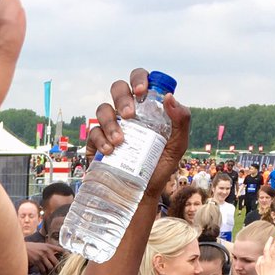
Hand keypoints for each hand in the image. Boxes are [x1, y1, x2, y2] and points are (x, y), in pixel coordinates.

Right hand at [25, 240, 63, 272]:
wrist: (22, 247)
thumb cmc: (32, 247)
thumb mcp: (42, 245)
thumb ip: (49, 249)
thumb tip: (56, 255)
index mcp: (49, 246)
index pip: (61, 250)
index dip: (66, 254)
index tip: (69, 259)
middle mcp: (47, 251)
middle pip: (56, 262)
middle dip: (58, 268)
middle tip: (59, 272)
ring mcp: (42, 256)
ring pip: (50, 267)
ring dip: (50, 271)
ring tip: (51, 274)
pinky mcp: (37, 261)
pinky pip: (43, 269)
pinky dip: (43, 272)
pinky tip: (43, 273)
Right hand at [74, 68, 190, 199]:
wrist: (140, 195)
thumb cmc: (159, 169)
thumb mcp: (177, 147)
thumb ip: (181, 122)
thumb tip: (169, 97)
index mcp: (146, 109)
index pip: (140, 82)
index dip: (139, 79)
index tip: (142, 92)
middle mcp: (126, 114)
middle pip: (118, 88)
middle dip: (122, 98)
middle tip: (130, 116)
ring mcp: (109, 127)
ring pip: (102, 108)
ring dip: (110, 122)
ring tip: (121, 141)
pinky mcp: (95, 143)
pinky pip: (93, 131)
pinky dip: (101, 139)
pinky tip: (111, 151)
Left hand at [255, 237, 274, 274]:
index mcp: (271, 260)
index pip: (273, 248)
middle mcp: (264, 261)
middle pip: (266, 249)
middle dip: (269, 243)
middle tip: (271, 238)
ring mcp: (260, 264)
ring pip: (264, 254)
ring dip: (267, 250)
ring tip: (269, 246)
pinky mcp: (257, 267)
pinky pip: (260, 259)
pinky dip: (263, 257)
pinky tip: (265, 258)